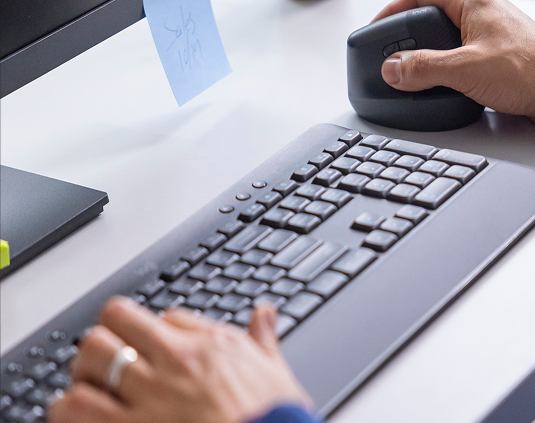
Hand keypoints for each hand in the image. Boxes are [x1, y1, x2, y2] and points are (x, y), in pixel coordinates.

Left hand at [49, 297, 310, 422]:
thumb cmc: (272, 418)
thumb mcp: (275, 372)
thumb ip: (263, 339)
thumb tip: (264, 313)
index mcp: (210, 345)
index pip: (166, 316)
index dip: (154, 330)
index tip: (153, 346)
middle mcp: (175, 362)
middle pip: (119, 319)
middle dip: (108, 335)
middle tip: (107, 356)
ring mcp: (149, 395)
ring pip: (92, 355)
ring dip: (84, 371)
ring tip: (87, 385)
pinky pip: (77, 408)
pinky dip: (68, 408)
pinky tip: (74, 413)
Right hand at [375, 0, 534, 125]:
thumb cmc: (528, 70)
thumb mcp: (464, 69)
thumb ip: (423, 68)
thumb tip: (393, 68)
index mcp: (473, 1)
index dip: (392, 11)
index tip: (376, 30)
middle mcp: (482, 11)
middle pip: (430, 15)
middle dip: (408, 36)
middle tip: (391, 55)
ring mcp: (490, 32)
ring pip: (446, 36)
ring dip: (427, 53)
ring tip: (413, 71)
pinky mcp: (497, 53)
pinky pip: (461, 52)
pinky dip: (445, 65)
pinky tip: (441, 82)